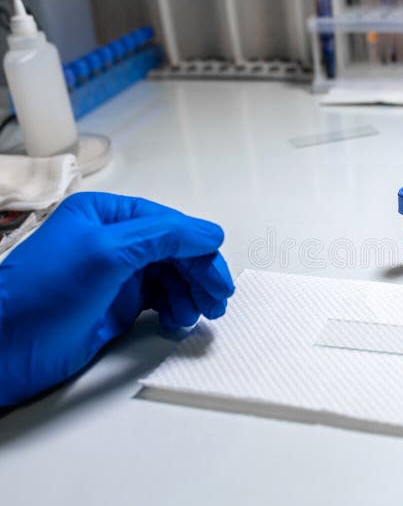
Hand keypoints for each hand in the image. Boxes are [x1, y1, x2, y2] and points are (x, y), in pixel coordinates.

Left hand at [0, 192, 234, 405]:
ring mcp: (116, 275)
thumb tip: (209, 234)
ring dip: (190, 295)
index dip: (199, 250)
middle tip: (216, 301)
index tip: (218, 277)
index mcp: (107, 215)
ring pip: (171, 277)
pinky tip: (176, 321)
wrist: (5, 349)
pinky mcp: (117, 306)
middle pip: (175, 252)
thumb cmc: (42, 296)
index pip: (169, 225)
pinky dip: (174, 309)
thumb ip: (163, 236)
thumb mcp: (107, 253)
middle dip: (199, 275)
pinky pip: (160, 301)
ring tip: (197, 315)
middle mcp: (114, 241)